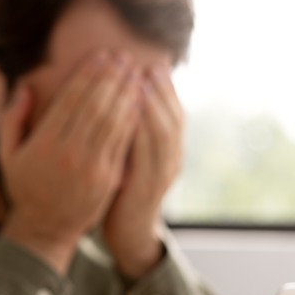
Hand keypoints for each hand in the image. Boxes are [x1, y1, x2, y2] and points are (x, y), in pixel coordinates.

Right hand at [0, 53, 141, 273]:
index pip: (70, 100)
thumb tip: (26, 90)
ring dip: (126, 94)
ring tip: (135, 73)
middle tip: (124, 57)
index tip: (100, 55)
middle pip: (95, 106)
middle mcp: (68, 153)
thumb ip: (12, 120)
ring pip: (112, 122)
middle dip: (111, 78)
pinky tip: (139, 103)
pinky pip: (122, 143)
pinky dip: (132, 120)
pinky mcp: (108, 179)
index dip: (88, 74)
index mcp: (43, 144)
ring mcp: (91, 167)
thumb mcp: (7, 154)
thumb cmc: (24, 187)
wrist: (44, 228)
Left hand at [103, 66, 183, 278]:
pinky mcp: (149, 188)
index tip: (149, 62)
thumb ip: (130, 128)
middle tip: (145, 65)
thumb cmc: (123, 189)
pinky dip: (141, 133)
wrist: (128, 232)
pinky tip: (129, 115)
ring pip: (164, 132)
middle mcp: (172, 157)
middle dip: (159, 90)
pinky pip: (149, 156)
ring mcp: (163, 173)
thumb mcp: (129, 155)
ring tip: (139, 82)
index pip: (172, 109)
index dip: (163, 86)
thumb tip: (122, 94)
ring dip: (152, 106)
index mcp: (167, 148)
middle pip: (172, 115)